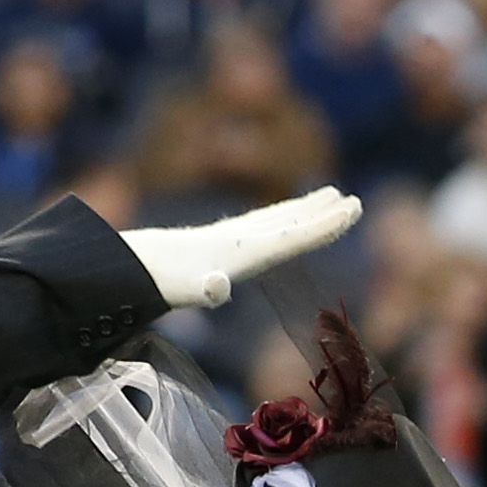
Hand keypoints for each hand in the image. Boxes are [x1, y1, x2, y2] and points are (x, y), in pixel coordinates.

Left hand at [126, 188, 362, 312]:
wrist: (134, 264)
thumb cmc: (165, 284)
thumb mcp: (187, 291)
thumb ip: (206, 290)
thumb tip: (219, 287)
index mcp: (247, 250)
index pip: (295, 234)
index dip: (326, 224)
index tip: (353, 208)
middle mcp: (244, 237)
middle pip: (292, 219)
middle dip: (324, 211)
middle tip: (353, 200)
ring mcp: (234, 235)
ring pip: (279, 216)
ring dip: (306, 207)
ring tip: (329, 195)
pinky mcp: (224, 239)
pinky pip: (265, 222)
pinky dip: (284, 215)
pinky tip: (284, 216)